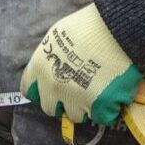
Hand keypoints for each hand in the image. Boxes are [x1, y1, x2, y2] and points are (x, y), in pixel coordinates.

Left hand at [21, 3, 138, 128]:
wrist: (115, 30)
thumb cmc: (88, 26)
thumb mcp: (58, 35)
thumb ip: (52, 58)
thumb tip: (55, 67)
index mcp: (39, 68)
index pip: (29, 89)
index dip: (41, 89)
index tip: (51, 88)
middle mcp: (52, 87)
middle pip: (49, 107)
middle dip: (62, 102)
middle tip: (77, 91)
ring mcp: (74, 99)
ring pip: (75, 115)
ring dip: (85, 107)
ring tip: (98, 91)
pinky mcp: (98, 107)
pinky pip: (102, 117)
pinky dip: (108, 109)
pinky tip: (113, 95)